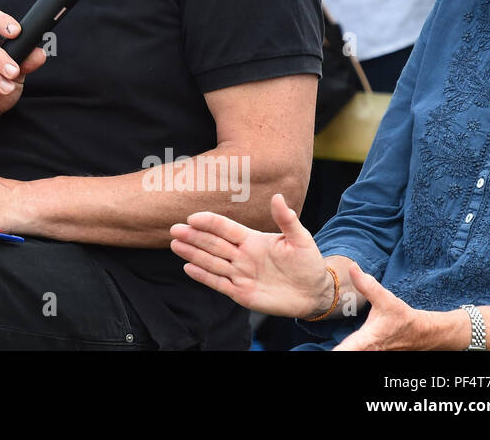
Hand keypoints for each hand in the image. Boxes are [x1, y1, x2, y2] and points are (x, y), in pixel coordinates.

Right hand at [169, 193, 332, 318]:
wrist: (314, 292)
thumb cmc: (308, 263)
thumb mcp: (301, 239)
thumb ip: (287, 220)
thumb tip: (277, 196)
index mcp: (252, 239)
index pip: (225, 228)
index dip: (210, 223)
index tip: (193, 218)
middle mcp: (241, 255)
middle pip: (213, 244)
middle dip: (194, 236)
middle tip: (175, 229)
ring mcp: (239, 274)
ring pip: (211, 262)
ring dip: (193, 253)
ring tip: (175, 244)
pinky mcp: (241, 293)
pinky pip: (218, 283)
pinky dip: (203, 276)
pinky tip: (188, 267)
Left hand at [333, 264, 448, 350]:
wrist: (418, 333)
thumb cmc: (400, 317)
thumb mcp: (387, 300)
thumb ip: (368, 286)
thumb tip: (352, 267)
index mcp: (370, 339)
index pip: (352, 348)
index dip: (340, 351)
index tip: (330, 352)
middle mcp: (367, 351)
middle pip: (347, 354)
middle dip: (334, 353)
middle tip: (312, 352)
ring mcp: (369, 354)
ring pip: (350, 355)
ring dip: (339, 351)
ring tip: (325, 350)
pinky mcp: (368, 353)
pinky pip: (354, 353)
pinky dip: (344, 351)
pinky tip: (334, 349)